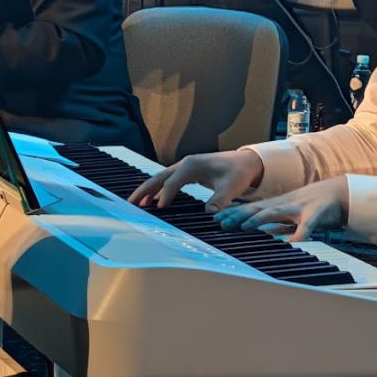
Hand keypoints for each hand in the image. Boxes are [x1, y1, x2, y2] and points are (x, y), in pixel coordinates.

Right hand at [129, 149, 264, 210]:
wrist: (246, 162)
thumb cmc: (238, 173)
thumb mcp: (231, 188)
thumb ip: (220, 200)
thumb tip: (210, 213)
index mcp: (193, 165)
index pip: (173, 182)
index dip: (165, 195)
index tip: (159, 209)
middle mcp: (185, 164)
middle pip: (159, 177)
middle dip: (144, 190)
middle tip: (130, 203)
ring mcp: (185, 167)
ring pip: (161, 178)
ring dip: (148, 190)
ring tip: (135, 204)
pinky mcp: (188, 172)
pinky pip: (168, 181)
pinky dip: (158, 190)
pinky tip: (152, 201)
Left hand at [212, 177, 348, 242]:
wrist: (338, 193)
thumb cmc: (313, 206)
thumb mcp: (290, 216)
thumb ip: (275, 224)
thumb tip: (258, 231)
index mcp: (277, 206)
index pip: (251, 209)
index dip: (233, 214)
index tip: (215, 220)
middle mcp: (284, 205)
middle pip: (257, 209)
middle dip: (238, 216)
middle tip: (221, 223)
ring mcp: (299, 208)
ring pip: (276, 213)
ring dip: (260, 220)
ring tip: (246, 227)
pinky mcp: (316, 215)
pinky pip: (308, 225)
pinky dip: (300, 233)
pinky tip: (294, 243)